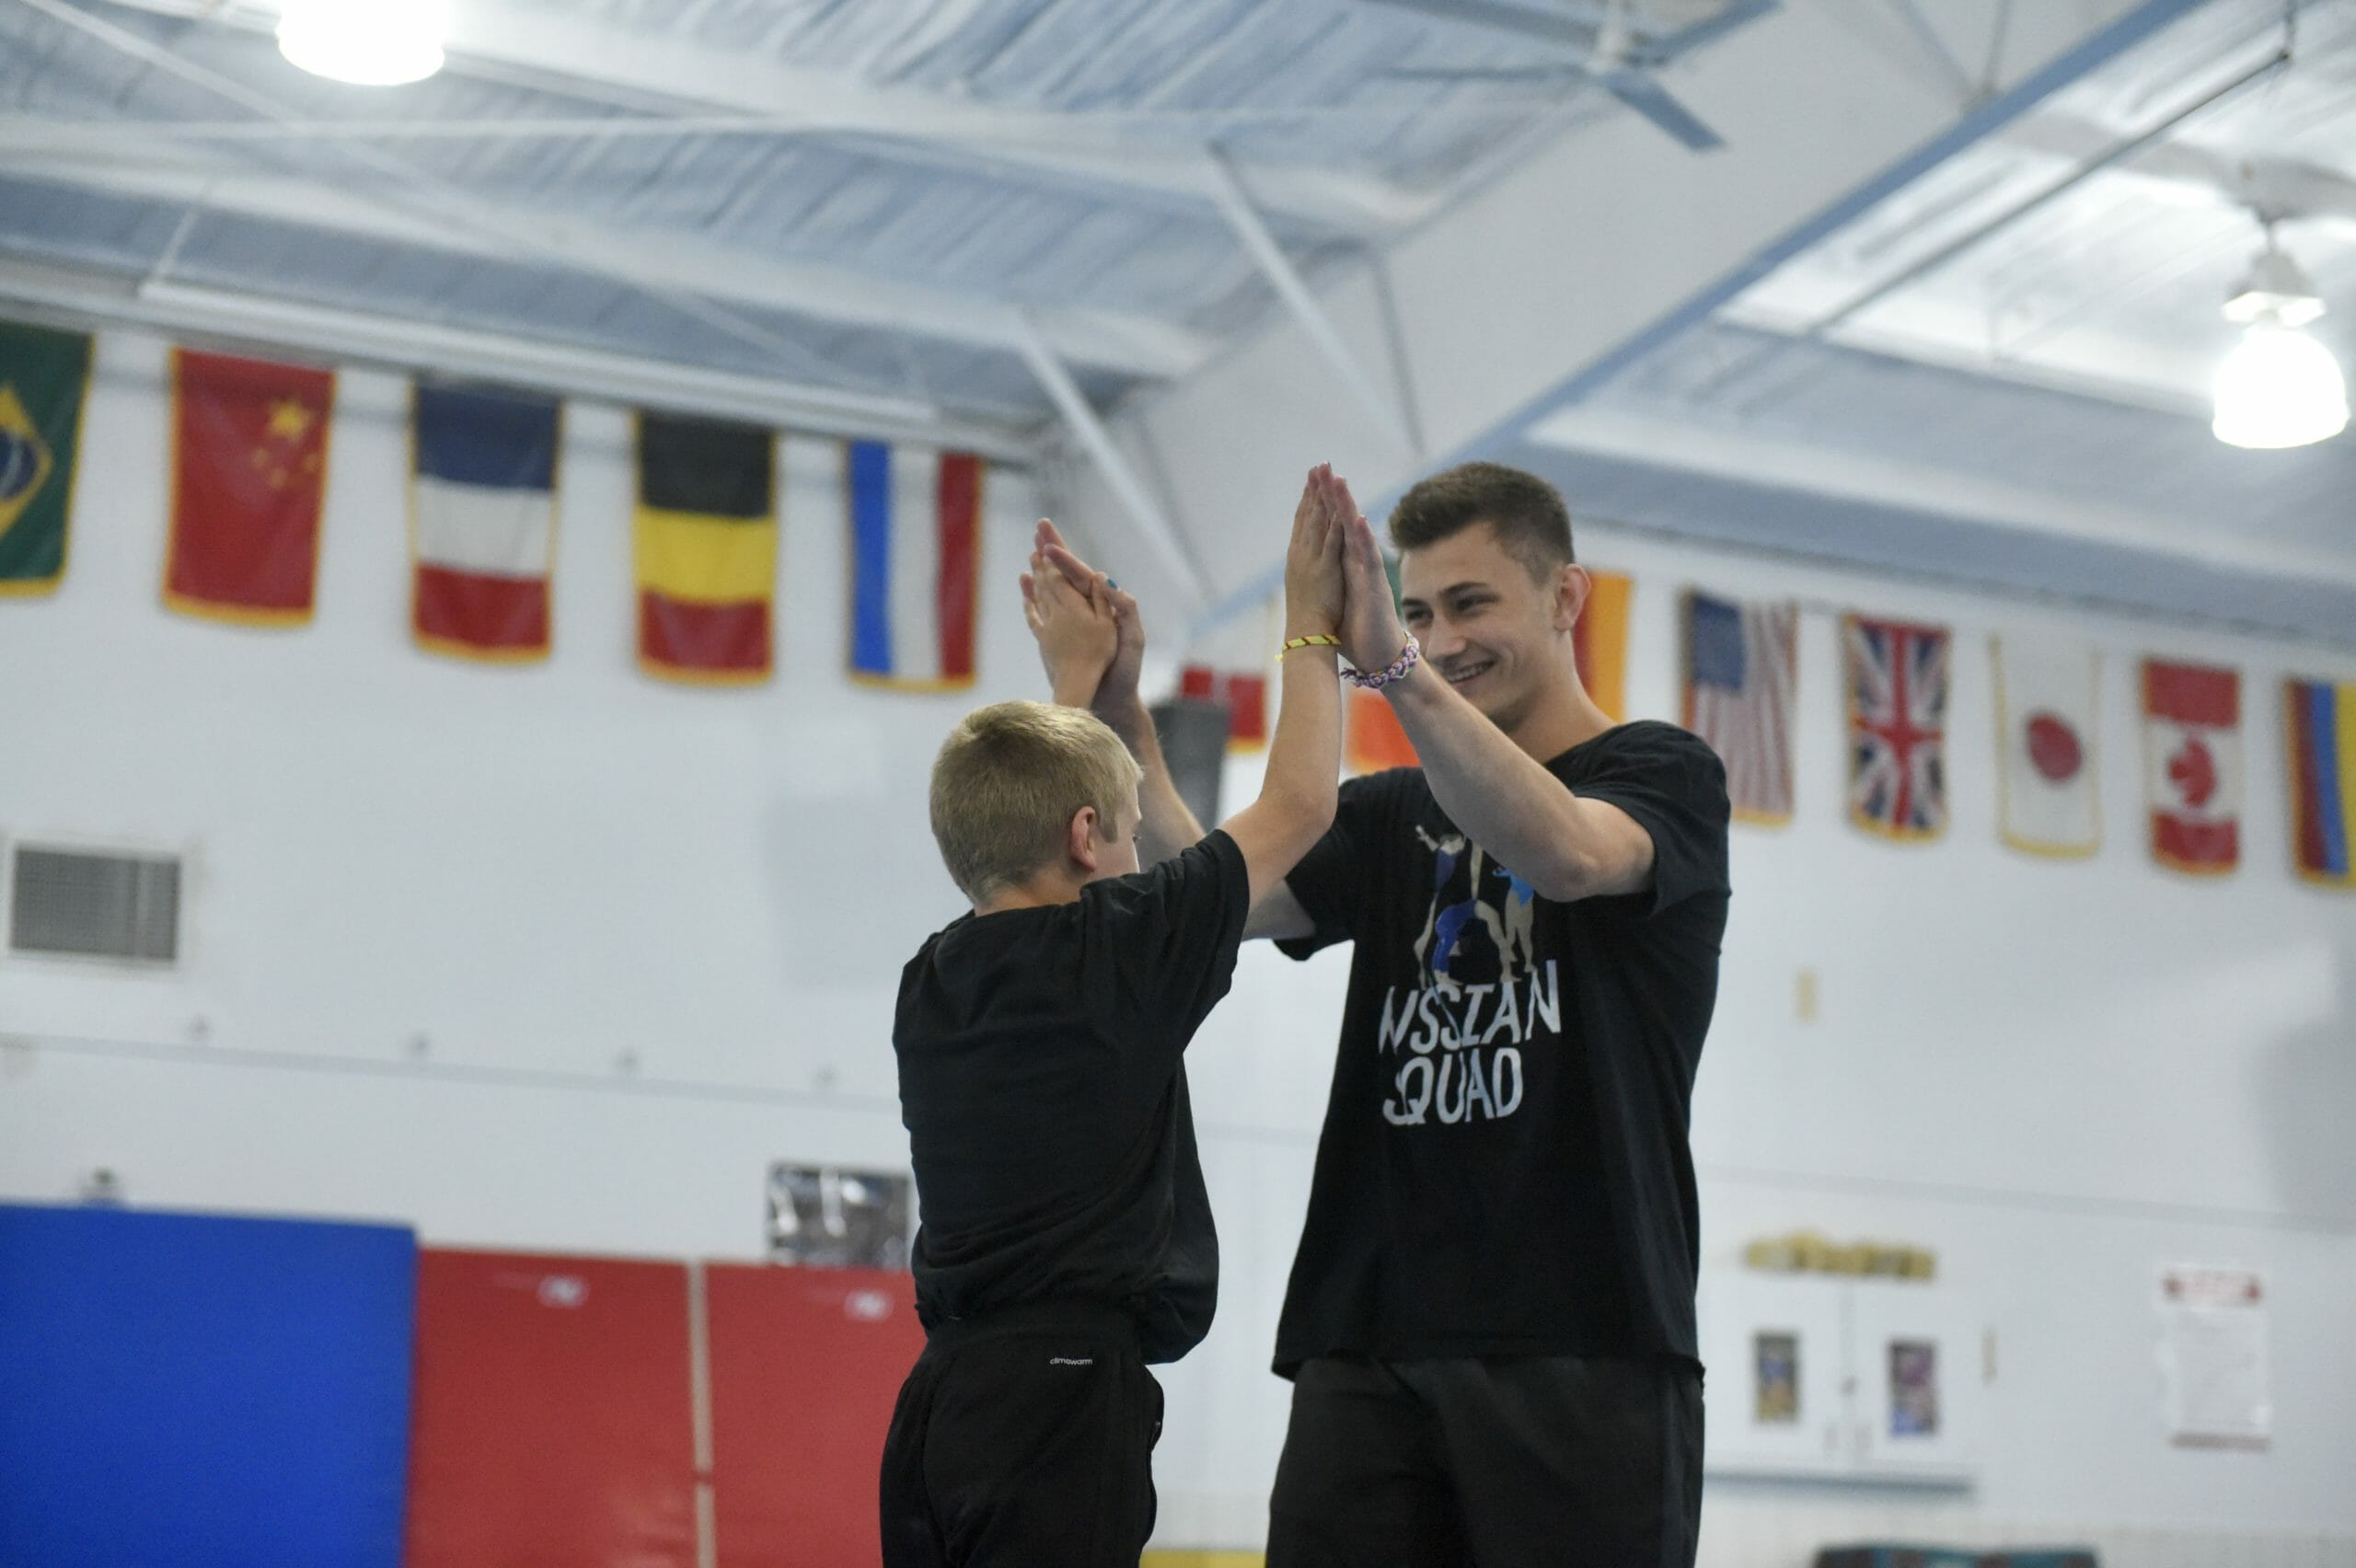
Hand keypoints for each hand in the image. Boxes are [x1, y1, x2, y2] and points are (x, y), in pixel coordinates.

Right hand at [1026, 520, 1144, 717]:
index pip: (1083, 575)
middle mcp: (1090, 609)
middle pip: (1068, 573)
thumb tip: (1107, 580)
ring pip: (1055, 586)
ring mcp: (1074, 620)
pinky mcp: (1061, 634)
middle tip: (1040, 525)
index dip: (1066, 559)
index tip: (1047, 547)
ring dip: (1042, 566)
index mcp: (1106, 607)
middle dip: (1054, 548)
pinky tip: (1024, 581)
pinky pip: (1044, 608)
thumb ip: (1126, 611)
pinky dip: (1034, 593)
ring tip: (1031, 547)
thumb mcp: (1133, 641)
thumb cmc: (1125, 674)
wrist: (1113, 701)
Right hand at [1284, 464, 1345, 637]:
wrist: (1306, 641)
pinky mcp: (1326, 570)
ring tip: (1328, 475)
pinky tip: (1341, 507)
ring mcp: (1313, 561)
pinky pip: (1332, 542)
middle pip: (1309, 516)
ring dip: (1324, 498)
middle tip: (1319, 466)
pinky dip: (1335, 524)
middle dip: (1315, 490)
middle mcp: (1302, 556)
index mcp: (1299, 559)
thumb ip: (1308, 574)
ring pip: (1319, 523)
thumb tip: (1307, 566)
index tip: (1313, 480)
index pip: (1304, 523)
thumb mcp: (1306, 591)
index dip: (1308, 500)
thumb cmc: (1307, 623)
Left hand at [1332, 474, 1408, 672]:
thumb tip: (1320, 565)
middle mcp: (1358, 561)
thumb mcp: (1340, 595)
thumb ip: (1333, 576)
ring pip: (1357, 533)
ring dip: (1348, 506)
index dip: (1324, 503)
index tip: (1313, 478)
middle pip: (1345, 521)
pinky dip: (1362, 538)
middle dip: (1334, 494)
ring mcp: (1368, 571)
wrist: (1378, 656)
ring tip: (1339, 481)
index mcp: (1346, 563)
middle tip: (1324, 466)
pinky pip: (1368, 558)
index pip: (1334, 526)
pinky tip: (1356, 519)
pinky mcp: (1375, 586)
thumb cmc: (1359, 628)